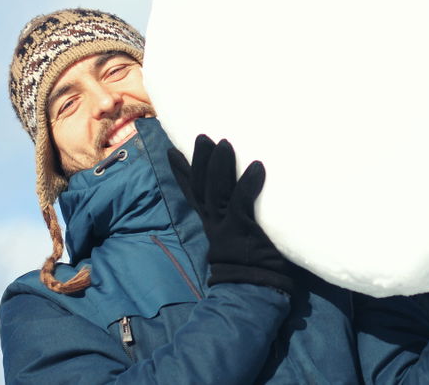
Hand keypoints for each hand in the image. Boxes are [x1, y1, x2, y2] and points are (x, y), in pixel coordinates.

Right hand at [169, 135, 293, 293]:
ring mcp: (227, 226)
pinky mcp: (243, 230)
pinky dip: (248, 184)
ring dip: (219, 166)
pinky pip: (242, 203)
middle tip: (201, 136)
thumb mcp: (236, 238)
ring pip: (217, 191)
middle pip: (201, 186)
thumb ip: (237, 218)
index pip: (193, 193)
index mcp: (211, 223)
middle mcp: (215, 222)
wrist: (251, 292)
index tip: (172, 151)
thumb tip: (248, 199)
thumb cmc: (252, 265)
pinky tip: (256, 166)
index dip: (182, 172)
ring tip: (224, 144)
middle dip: (199, 160)